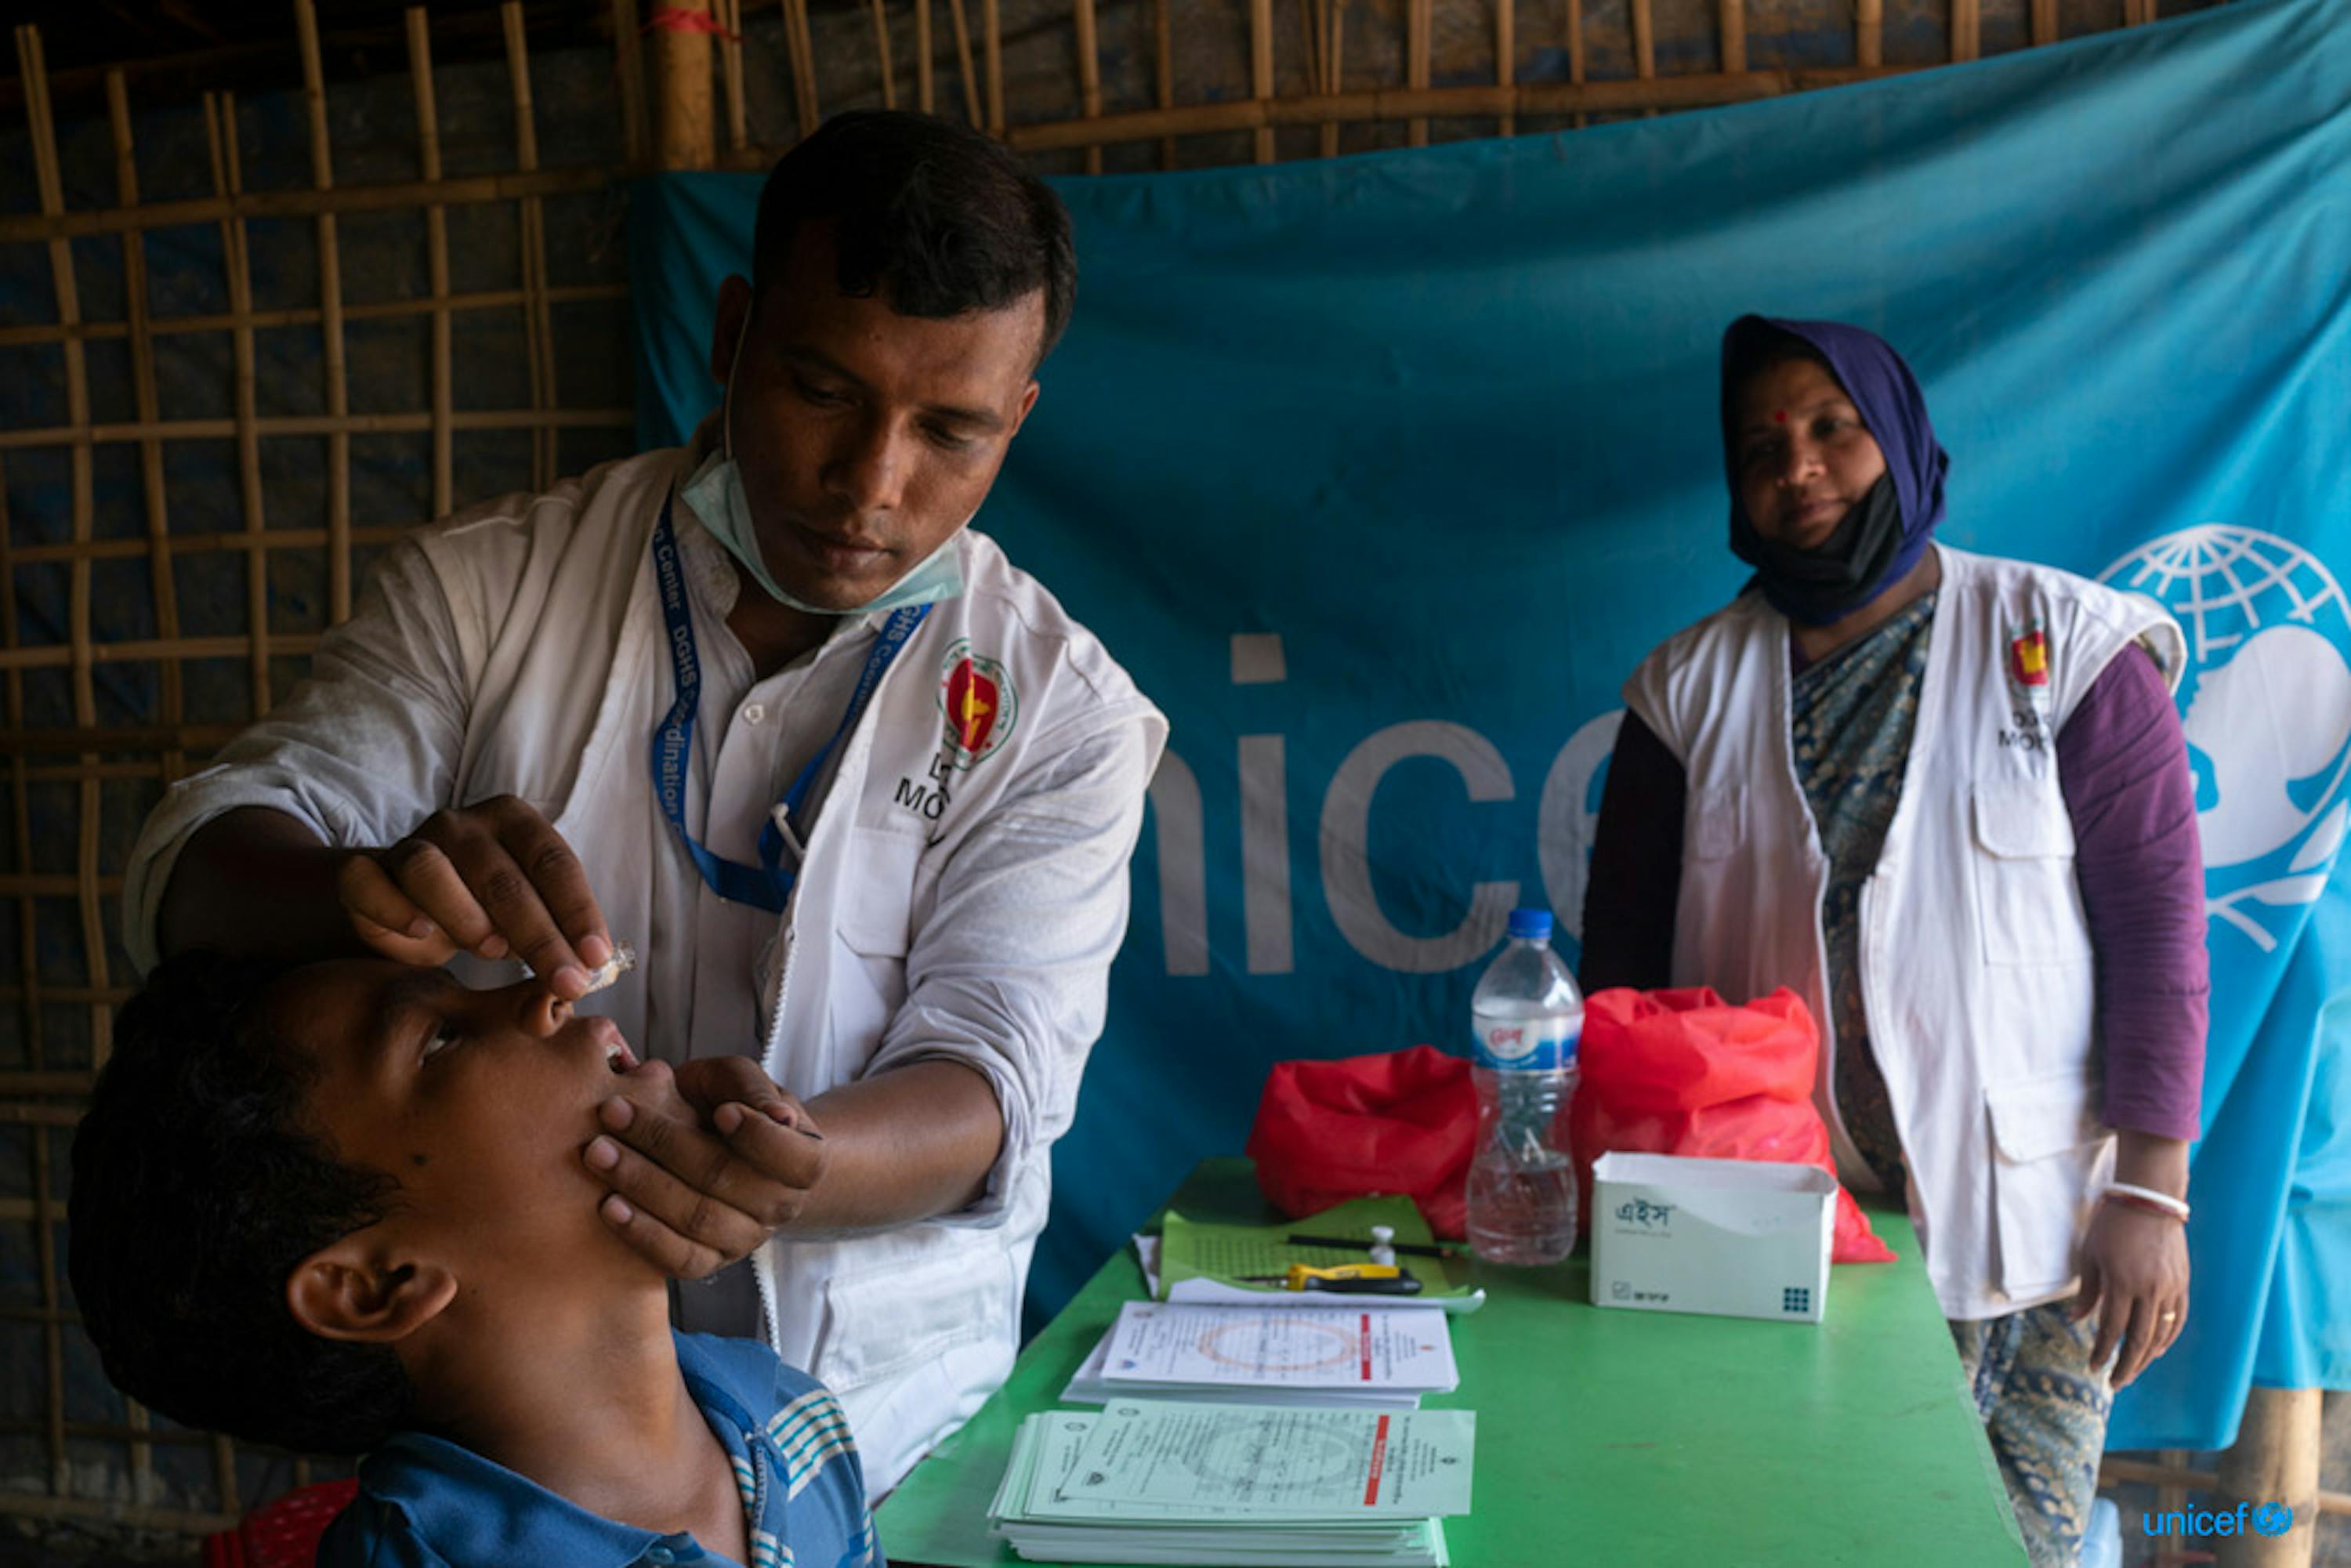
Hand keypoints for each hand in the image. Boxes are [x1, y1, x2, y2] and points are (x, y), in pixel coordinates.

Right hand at [335, 795, 610, 1008]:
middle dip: (540, 936)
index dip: (578, 912)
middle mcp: (462, 825)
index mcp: (514, 822)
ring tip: (492, 951)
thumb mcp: (525, 926)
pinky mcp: (364, 872)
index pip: (553, 862)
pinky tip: (421, 933)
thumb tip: (573, 990)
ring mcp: (410, 844)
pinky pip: (369, 883)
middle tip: (564, 982)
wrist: (405, 907)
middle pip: (502, 877)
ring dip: (467, 917)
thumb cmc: (484, 913)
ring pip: (431, 871)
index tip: (595, 958)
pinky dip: (394, 909)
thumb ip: (553, 948)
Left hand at [582, 1055, 828, 1279]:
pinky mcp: (708, 1262)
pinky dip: (642, 1234)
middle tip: (612, 1112)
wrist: (712, 1145)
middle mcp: (780, 1207)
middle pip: (726, 1181)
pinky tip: (608, 1206)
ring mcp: (744, 1239)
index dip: (757, 1136)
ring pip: (697, 1220)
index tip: (720, 1110)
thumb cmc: (726, 1102)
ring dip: (642, 1185)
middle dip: (666, 1145)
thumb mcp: (741, 1082)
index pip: (792, 1158)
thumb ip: (753, 1088)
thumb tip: (778, 1116)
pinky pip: (678, 1259)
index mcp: (804, 1161)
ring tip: (597, 1154)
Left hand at [2073, 1198, 2189, 1388]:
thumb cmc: (2112, 1224)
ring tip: (2133, 1370)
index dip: (2102, 1351)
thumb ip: (2087, 1291)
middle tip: (2115, 1383)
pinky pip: (2178, 1320)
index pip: (2112, 1329)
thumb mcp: (2090, 1254)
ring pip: (2161, 1334)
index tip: (2093, 1366)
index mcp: (2121, 1282)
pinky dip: (2167, 1339)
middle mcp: (2149, 1290)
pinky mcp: (2183, 1284)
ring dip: (2147, 1357)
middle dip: (2126, 1365)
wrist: (2149, 1201)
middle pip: (2139, 1339)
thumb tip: (2076, 1319)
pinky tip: (2156, 1350)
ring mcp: (2170, 1288)